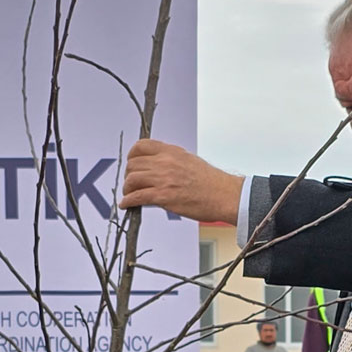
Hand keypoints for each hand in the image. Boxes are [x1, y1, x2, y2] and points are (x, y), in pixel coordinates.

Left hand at [118, 139, 243, 222]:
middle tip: (131, 183)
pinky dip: (128, 201)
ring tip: (129, 194)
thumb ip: (171, 160)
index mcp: (171, 152)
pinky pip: (137, 197)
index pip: (141, 146)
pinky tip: (126, 205)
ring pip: (131, 179)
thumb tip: (156, 166)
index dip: (131, 156)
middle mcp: (165, 162)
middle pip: (133, 164)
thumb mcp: (189, 161)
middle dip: (128, 175)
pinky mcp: (163, 196)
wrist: (225, 195)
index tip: (131, 164)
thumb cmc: (212, 182)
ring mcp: (163, 179)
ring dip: (127, 189)